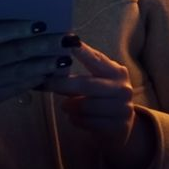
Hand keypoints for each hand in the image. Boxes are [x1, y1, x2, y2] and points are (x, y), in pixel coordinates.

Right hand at [0, 20, 72, 150]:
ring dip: (46, 64)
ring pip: (21, 71)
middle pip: (16, 51)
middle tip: (67, 40)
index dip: (22, 27)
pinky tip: (50, 74)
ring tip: (64, 58)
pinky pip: (19, 87)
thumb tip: (23, 26)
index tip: (44, 24)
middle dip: (45, 45)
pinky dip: (36, 80)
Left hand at [45, 41, 155, 168]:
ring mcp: (123, 108)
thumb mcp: (95, 82)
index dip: (82, 51)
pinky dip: (76, 120)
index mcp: (116, 72)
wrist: (120, 127)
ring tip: (65, 105)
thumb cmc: (100, 99)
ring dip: (69, 106)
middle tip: (46, 84)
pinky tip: (74, 117)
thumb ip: (77, 74)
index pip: (96, 58)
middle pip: (86, 84)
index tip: (66, 41)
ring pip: (85, 106)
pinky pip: (87, 122)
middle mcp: (122, 88)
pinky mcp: (118, 126)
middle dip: (62, 84)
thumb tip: (50, 66)